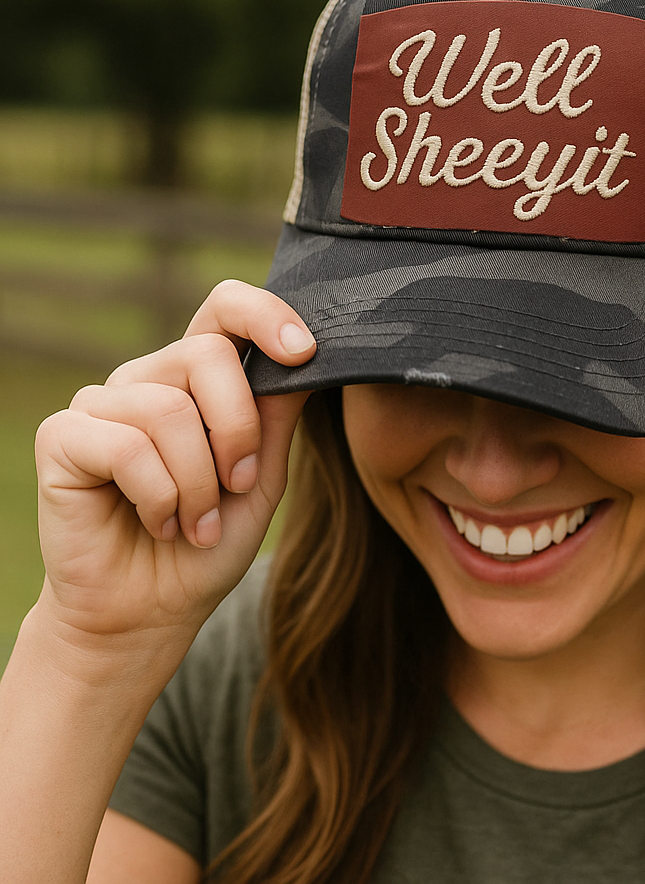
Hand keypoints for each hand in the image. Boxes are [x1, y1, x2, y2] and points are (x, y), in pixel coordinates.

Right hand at [33, 280, 314, 664]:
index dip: (264, 315)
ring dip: (198, 483)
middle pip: (207, 356)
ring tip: (194, 522)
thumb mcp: (262, 477)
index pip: (224, 309)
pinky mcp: (62, 437)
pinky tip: (158, 523)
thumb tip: (305, 352)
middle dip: (238, 431)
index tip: (304, 351)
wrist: (151, 611)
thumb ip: (275, 416)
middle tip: (237, 486)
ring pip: (169, 409)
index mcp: (197, 380)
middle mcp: (147, 379)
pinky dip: (159, 497)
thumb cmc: (209, 542)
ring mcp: (101, 404)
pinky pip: (127, 446)